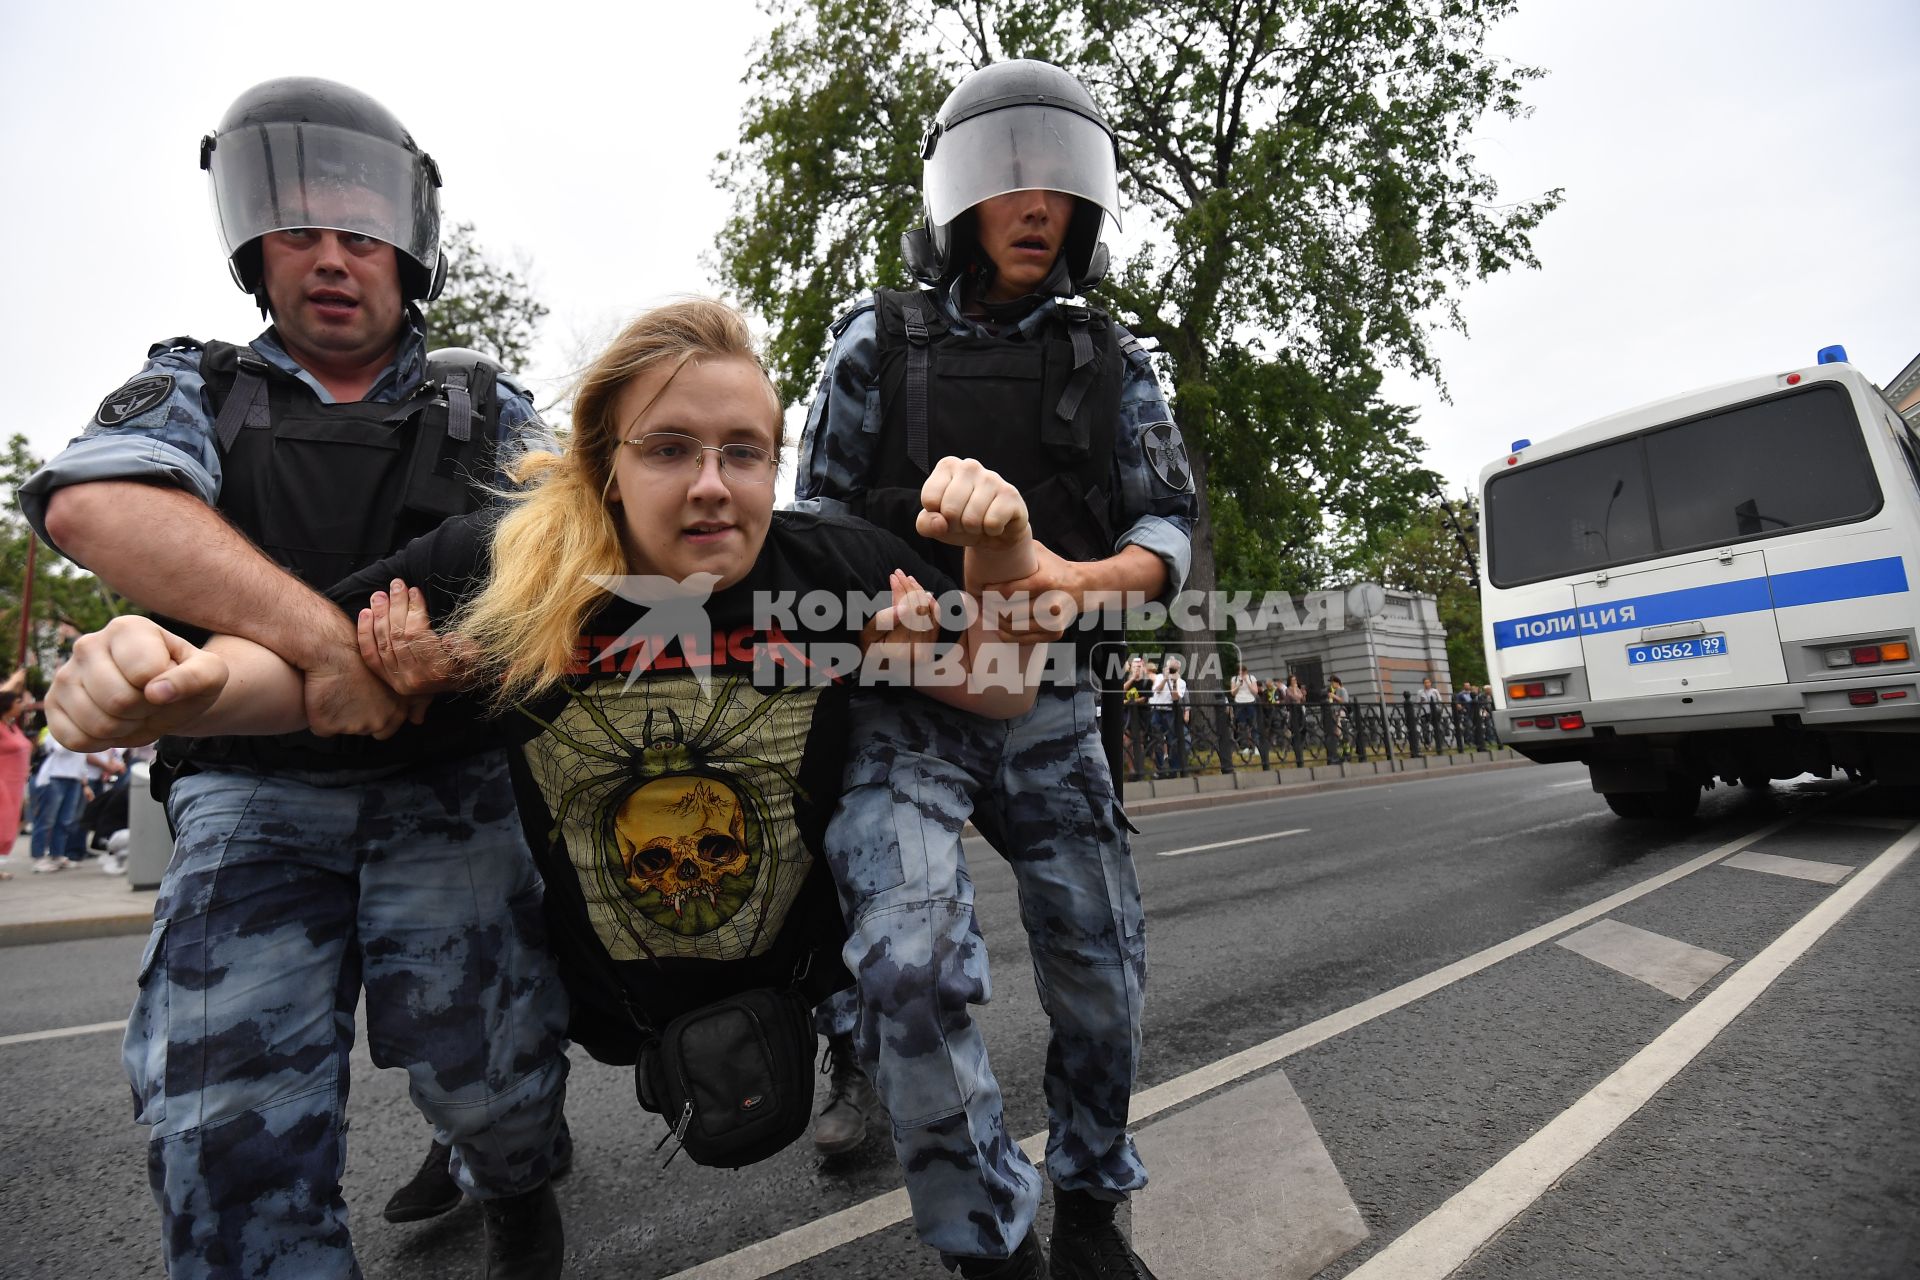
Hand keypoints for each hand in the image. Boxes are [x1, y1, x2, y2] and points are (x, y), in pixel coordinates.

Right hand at [47, 616, 228, 749]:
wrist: (164, 696)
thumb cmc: (186, 679)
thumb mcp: (210, 674)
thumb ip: (195, 677)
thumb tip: (156, 691)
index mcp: (127, 628)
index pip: (145, 674)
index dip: (166, 690)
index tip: (169, 683)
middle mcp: (88, 645)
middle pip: (118, 701)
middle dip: (145, 713)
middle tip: (152, 704)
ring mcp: (65, 675)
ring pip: (96, 724)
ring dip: (126, 730)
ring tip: (135, 713)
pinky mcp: (52, 705)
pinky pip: (73, 739)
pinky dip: (102, 743)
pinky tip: (113, 725)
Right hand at [299, 614, 414, 739]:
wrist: (334, 649)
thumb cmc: (361, 657)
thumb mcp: (392, 679)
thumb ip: (402, 701)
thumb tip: (415, 718)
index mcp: (396, 712)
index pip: (386, 730)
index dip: (372, 716)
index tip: (365, 705)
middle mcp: (378, 723)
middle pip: (364, 730)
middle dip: (355, 719)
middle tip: (348, 696)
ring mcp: (354, 726)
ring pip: (342, 729)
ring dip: (338, 716)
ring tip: (336, 692)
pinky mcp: (329, 726)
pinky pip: (321, 728)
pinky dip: (319, 717)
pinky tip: (322, 697)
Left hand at [357, 579, 476, 699]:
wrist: (455, 683)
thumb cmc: (467, 665)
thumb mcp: (476, 656)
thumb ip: (467, 649)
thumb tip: (448, 639)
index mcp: (437, 671)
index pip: (418, 635)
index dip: (414, 610)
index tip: (414, 590)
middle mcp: (414, 678)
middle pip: (398, 636)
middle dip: (396, 607)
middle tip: (396, 585)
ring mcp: (398, 680)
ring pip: (384, 642)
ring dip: (380, 615)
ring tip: (380, 594)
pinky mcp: (387, 679)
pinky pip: (370, 655)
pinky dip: (365, 634)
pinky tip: (365, 613)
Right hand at [861, 570, 939, 663]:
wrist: (880, 670)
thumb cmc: (868, 651)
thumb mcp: (867, 637)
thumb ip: (882, 622)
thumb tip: (903, 608)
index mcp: (901, 650)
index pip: (906, 612)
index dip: (900, 592)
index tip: (893, 576)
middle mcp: (919, 652)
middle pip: (920, 610)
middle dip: (910, 588)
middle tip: (899, 573)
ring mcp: (929, 650)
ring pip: (929, 612)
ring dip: (920, 592)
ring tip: (909, 579)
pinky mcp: (933, 646)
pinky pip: (937, 619)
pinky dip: (932, 604)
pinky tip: (924, 593)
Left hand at [916, 457, 1029, 547]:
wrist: (993, 533)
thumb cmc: (960, 522)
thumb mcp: (936, 525)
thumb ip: (925, 524)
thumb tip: (940, 522)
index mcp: (947, 466)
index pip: (930, 499)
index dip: (937, 516)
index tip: (947, 514)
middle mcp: (969, 466)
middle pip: (950, 510)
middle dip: (956, 525)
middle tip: (965, 521)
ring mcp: (992, 477)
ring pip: (971, 519)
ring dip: (974, 529)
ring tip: (980, 521)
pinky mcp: (1010, 493)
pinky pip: (992, 523)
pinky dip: (992, 530)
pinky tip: (996, 522)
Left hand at [977, 540, 1084, 642]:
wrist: (1083, 587)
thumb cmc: (1056, 568)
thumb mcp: (1039, 552)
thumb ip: (1018, 548)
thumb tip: (992, 544)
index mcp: (1045, 582)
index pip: (1008, 592)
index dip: (990, 592)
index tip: (982, 589)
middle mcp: (1050, 604)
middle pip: (1008, 612)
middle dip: (989, 608)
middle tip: (981, 603)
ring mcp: (1053, 621)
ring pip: (1013, 628)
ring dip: (995, 622)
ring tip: (987, 614)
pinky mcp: (1054, 633)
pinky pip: (1022, 639)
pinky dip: (1006, 634)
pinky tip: (999, 625)